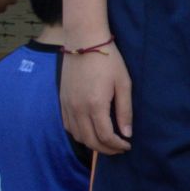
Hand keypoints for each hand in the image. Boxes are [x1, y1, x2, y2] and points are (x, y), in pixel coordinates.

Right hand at [62, 42, 132, 156]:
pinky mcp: (62, 101)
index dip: (117, 146)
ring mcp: (68, 105)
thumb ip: (125, 111)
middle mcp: (78, 108)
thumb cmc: (108, 60)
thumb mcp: (123, 83)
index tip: (127, 145)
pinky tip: (90, 131)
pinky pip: (68, 126)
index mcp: (95, 105)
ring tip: (106, 142)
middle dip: (106, 149)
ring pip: (77, 136)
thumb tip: (127, 134)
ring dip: (92, 144)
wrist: (84, 41)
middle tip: (118, 148)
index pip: (105, 136)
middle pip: (90, 141)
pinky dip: (79, 134)